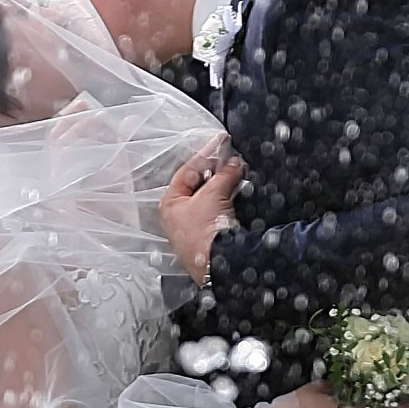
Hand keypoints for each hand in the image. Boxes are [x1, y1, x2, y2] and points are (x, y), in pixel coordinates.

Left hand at [161, 141, 243, 285]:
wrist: (220, 265)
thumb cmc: (205, 234)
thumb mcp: (213, 194)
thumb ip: (224, 174)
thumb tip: (233, 163)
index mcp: (170, 203)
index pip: (187, 171)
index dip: (206, 155)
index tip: (220, 143)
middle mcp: (178, 216)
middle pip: (198, 184)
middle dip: (216, 171)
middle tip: (231, 157)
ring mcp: (193, 228)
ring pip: (209, 198)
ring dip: (223, 185)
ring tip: (237, 172)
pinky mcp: (209, 237)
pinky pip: (218, 211)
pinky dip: (228, 200)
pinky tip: (238, 192)